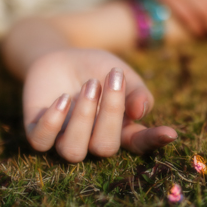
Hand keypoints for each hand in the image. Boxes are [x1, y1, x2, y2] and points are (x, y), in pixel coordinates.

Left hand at [22, 49, 176, 161]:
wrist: (59, 55)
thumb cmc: (95, 68)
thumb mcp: (120, 72)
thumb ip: (135, 91)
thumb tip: (141, 111)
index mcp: (119, 130)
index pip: (138, 144)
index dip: (153, 141)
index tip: (170, 133)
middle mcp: (92, 141)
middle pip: (104, 148)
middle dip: (110, 113)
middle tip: (113, 79)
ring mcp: (63, 140)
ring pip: (73, 151)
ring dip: (83, 118)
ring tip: (89, 85)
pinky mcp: (37, 133)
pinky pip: (41, 142)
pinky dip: (53, 121)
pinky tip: (62, 98)